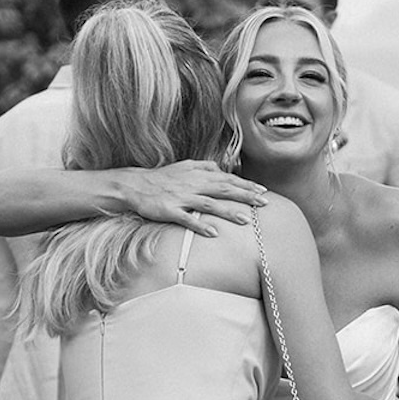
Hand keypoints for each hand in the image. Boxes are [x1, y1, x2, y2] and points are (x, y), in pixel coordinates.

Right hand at [121, 161, 266, 234]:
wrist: (135, 185)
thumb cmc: (163, 178)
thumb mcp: (186, 166)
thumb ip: (206, 167)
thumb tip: (224, 169)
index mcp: (198, 173)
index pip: (227, 178)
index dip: (246, 184)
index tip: (263, 191)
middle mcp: (193, 184)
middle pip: (224, 189)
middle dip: (246, 196)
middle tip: (264, 203)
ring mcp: (182, 197)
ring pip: (209, 204)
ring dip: (228, 212)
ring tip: (246, 220)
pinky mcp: (170, 210)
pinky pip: (187, 219)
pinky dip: (200, 225)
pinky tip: (214, 233)